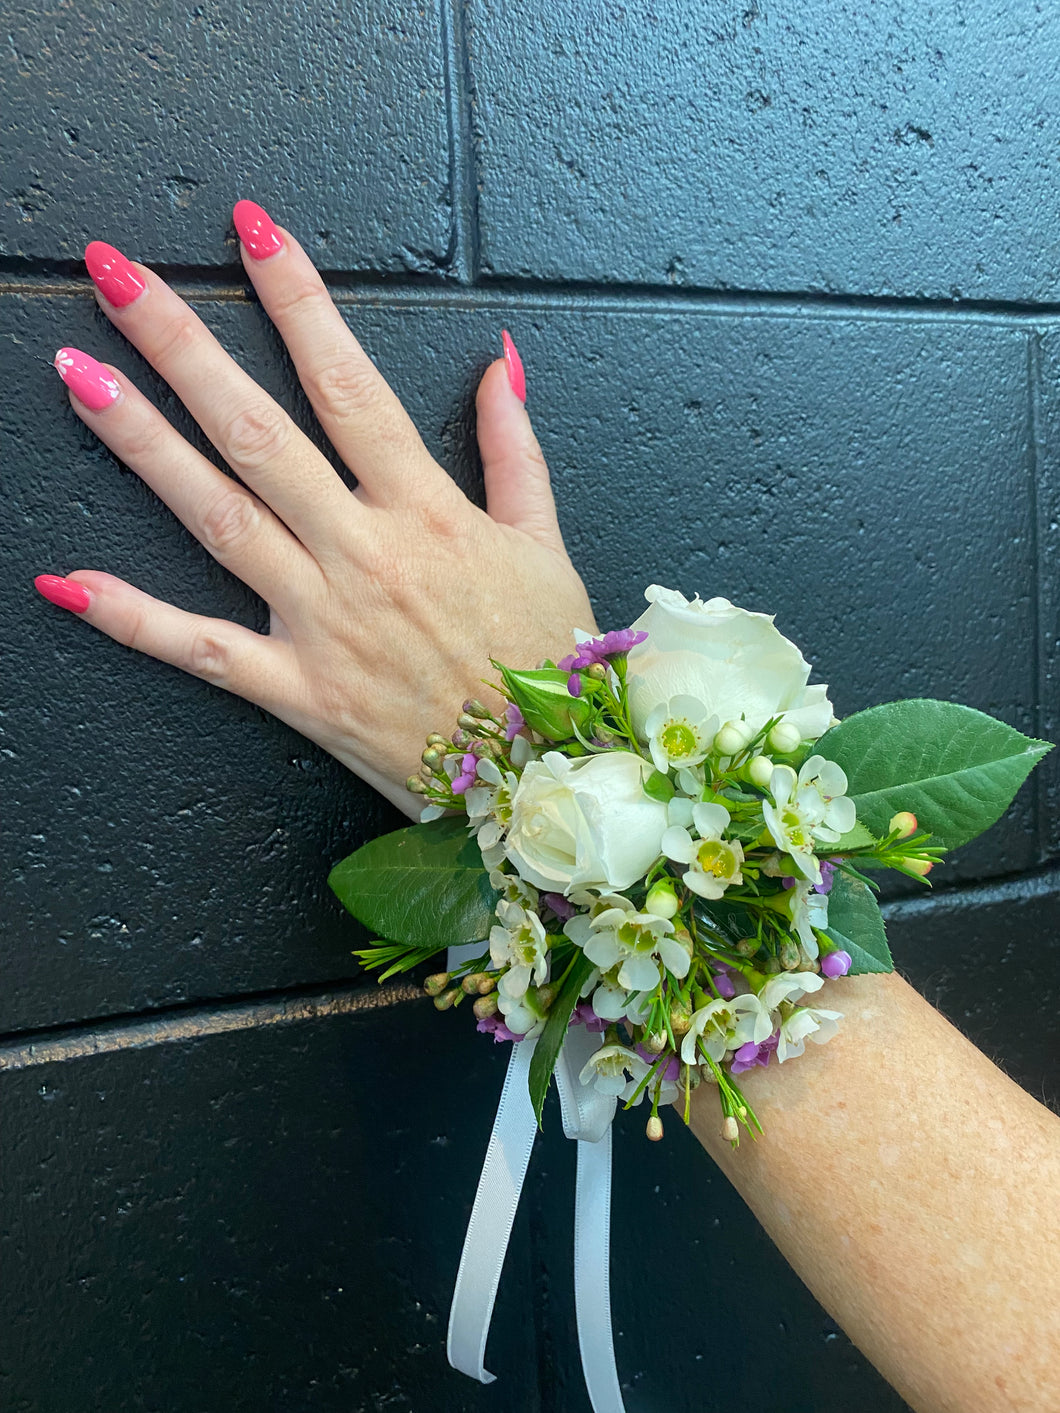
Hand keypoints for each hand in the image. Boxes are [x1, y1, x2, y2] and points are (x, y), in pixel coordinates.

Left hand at [38, 201, 595, 814]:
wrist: (543, 774)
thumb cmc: (546, 658)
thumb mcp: (546, 542)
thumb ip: (515, 448)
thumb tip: (499, 362)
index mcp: (428, 512)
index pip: (350, 385)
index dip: (298, 301)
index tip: (253, 231)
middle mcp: (364, 555)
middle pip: (260, 433)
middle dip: (184, 346)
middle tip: (116, 275)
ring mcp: (322, 623)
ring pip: (219, 520)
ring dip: (144, 447)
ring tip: (77, 376)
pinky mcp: (298, 692)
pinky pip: (204, 652)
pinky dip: (134, 620)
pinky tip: (66, 580)